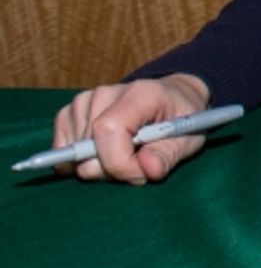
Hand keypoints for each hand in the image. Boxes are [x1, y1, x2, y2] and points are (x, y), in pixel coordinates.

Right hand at [51, 73, 211, 184]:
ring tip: (127, 153)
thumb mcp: (189, 136)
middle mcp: (105, 94)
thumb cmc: (180, 116)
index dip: (119, 163)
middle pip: (89, 149)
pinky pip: (64, 151)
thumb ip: (168, 154)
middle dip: (114, 170)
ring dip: (101, 166)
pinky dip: (83, 161)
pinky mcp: (70, 113)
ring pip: (76, 156)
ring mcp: (84, 102)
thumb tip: (147, 168)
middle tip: (139, 163)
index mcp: (140, 94)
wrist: (170, 97)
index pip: (108, 131)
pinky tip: (106, 150)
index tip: (141, 174)